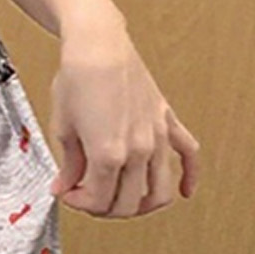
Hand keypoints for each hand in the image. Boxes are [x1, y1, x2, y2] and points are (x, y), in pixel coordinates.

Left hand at [48, 24, 200, 216]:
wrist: (98, 45)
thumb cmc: (78, 78)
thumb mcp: (63, 128)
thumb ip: (69, 165)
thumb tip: (65, 187)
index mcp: (108, 154)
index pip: (99, 201)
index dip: (80, 204)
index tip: (70, 194)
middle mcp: (138, 150)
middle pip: (129, 203)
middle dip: (105, 208)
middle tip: (90, 198)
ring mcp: (157, 137)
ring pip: (160, 190)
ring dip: (142, 205)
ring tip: (124, 199)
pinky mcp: (167, 121)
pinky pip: (189, 155)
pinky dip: (190, 177)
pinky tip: (185, 191)